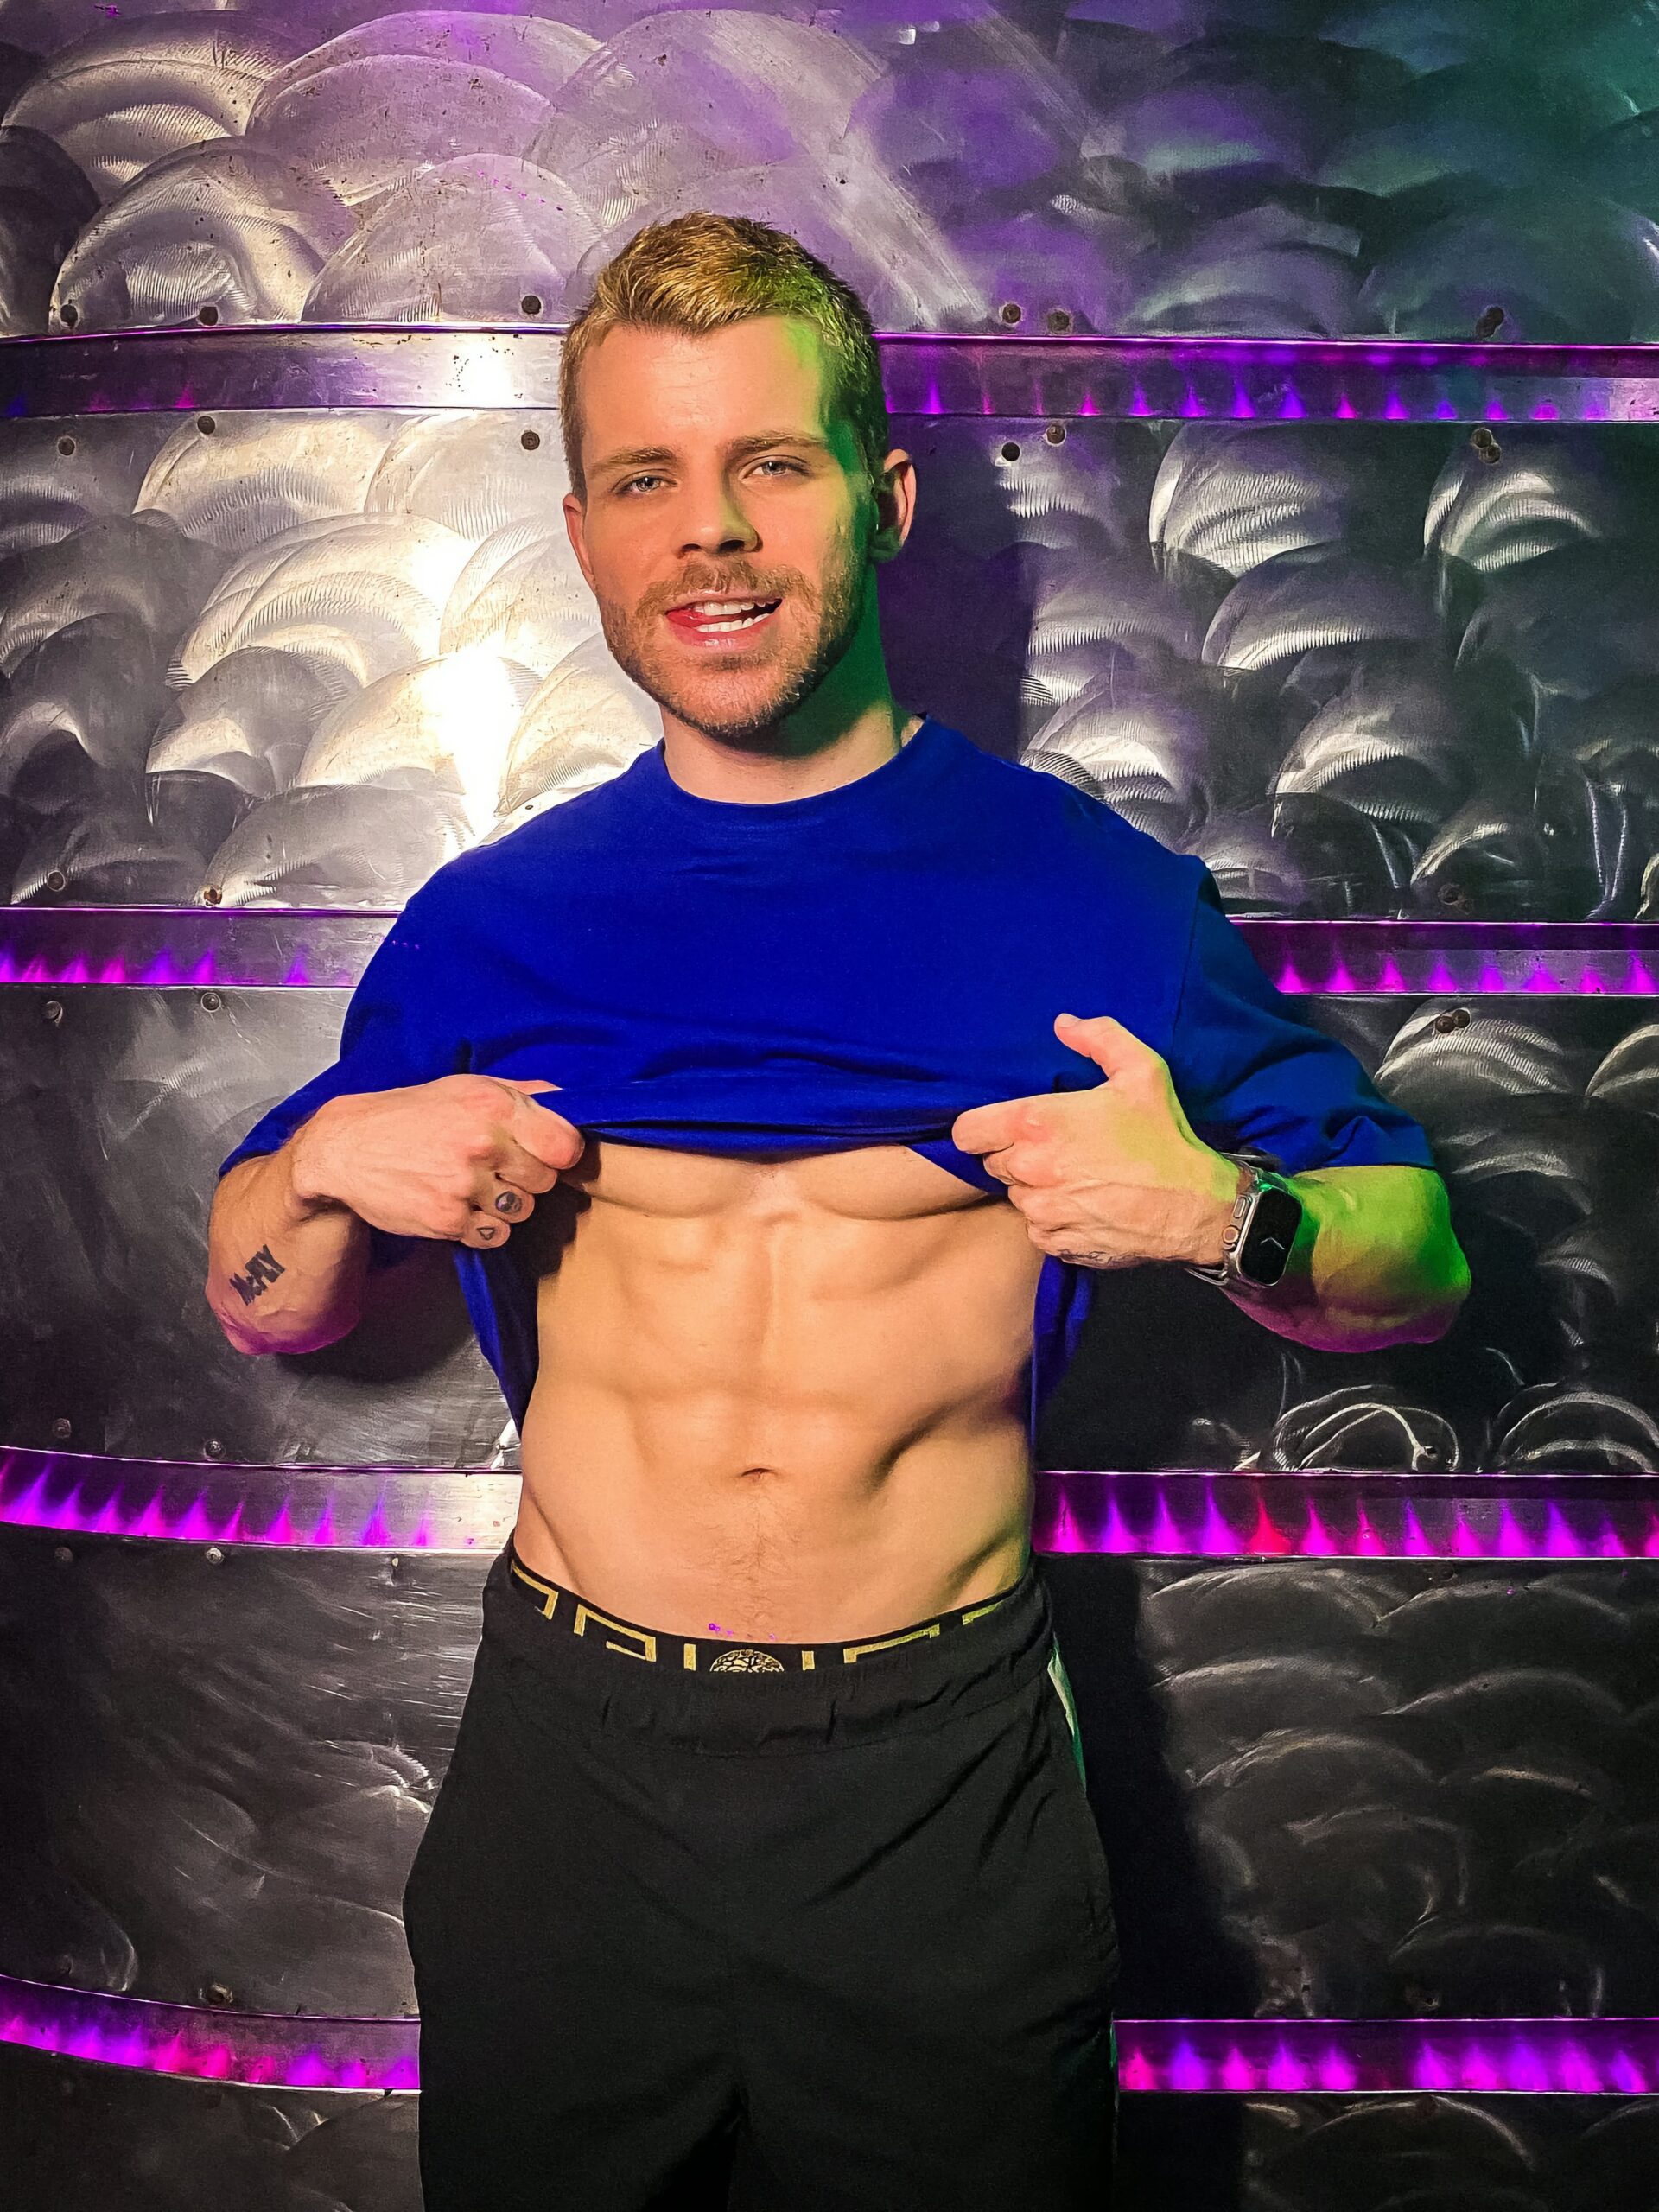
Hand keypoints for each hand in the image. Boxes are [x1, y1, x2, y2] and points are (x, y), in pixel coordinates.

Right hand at [287, 1074, 585, 1248]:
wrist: (346, 1148)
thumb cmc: (409, 1114)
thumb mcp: (465, 1087)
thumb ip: (522, 1094)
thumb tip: (571, 1103)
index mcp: (494, 1106)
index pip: (565, 1144)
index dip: (560, 1152)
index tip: (547, 1153)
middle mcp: (483, 1144)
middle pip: (546, 1180)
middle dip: (528, 1176)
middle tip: (497, 1166)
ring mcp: (465, 1185)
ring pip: (522, 1210)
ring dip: (506, 1203)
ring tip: (473, 1184)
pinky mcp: (448, 1219)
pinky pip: (495, 1235)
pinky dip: (483, 1226)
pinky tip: (460, 1204)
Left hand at [951, 1013, 1238, 1268]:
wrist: (1195, 1206)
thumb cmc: (1165, 1137)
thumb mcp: (1142, 1071)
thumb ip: (1099, 1038)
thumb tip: (1063, 1024)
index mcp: (1038, 1123)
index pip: (968, 1131)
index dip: (983, 1128)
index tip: (1008, 1128)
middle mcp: (1030, 1168)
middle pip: (994, 1162)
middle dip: (1017, 1155)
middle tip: (1058, 1149)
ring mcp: (1041, 1209)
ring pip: (1016, 1195)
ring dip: (1036, 1187)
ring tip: (1077, 1177)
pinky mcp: (1055, 1241)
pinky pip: (1036, 1227)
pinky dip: (1053, 1219)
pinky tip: (1085, 1205)